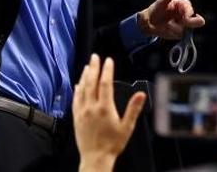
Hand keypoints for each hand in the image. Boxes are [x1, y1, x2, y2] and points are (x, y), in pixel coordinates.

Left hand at [72, 55, 145, 169]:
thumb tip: (141, 95)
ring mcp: (82, 112)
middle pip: (91, 82)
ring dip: (85, 76)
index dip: (107, 70)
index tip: (109, 61)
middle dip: (94, 67)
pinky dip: (77, 89)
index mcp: (104, 108)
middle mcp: (91, 107)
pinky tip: (78, 84)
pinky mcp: (76, 118)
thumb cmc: (112, 144)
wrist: (96, 158)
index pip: (105, 83)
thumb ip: (133, 109)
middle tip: (95, 57)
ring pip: (82, 89)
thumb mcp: (127, 127)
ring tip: (87, 66)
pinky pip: (75, 99)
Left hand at [138, 0, 205, 39]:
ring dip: (176, 28)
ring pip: (187, 29)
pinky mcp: (180, 33)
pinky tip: (166, 30)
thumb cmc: (156, 10)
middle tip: (185, 23)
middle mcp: (185, 15)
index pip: (190, 9)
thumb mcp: (161, 3)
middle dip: (194, 22)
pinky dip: (173, 33)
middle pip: (198, 20)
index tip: (185, 18)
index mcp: (183, 5)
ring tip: (166, 25)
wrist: (149, 22)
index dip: (189, 13)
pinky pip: (180, 35)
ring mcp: (184, 25)